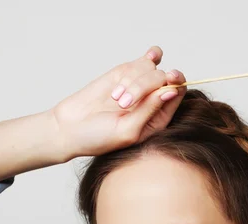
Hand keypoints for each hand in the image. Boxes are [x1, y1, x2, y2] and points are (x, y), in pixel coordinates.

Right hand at [50, 45, 185, 160]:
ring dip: (134, 80)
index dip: (176, 85)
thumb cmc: (100, 138)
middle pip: (164, 79)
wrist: (71, 127)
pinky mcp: (125, 74)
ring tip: (116, 98)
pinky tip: (132, 73)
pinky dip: (140, 64)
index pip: (177, 96)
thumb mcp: (129, 130)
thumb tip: (171, 90)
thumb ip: (150, 110)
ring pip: (152, 69)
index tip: (167, 83)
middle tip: (123, 103)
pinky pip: (143, 62)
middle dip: (146, 86)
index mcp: (158, 120)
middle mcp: (152, 102)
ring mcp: (140, 86)